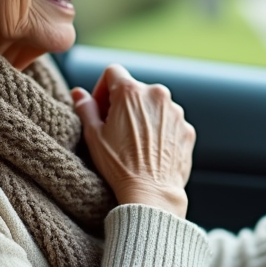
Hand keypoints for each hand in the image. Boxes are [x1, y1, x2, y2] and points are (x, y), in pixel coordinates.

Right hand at [72, 65, 194, 218]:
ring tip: (134, 144)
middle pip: (135, 90)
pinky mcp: (187, 129)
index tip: (100, 109)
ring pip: (154, 106)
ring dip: (143, 117)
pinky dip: (160, 131)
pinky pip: (170, 123)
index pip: (112, 73)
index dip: (102, 89)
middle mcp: (157, 95)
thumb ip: (85, 108)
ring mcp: (176, 112)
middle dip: (123, 105)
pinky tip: (151, 151)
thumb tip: (78, 94)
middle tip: (114, 130)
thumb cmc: (119, 166)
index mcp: (131, 92)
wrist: (151, 193)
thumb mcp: (93, 136)